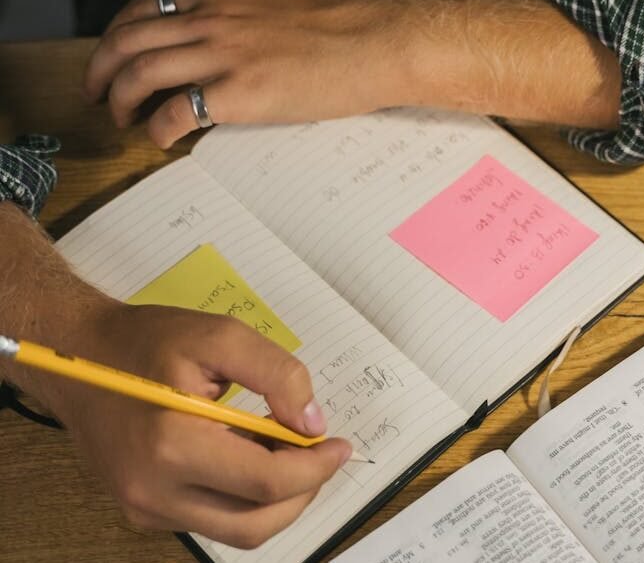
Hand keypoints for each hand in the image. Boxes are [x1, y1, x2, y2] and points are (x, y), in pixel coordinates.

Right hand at [0, 203, 349, 547]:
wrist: (79, 357)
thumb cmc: (148, 341)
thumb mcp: (220, 336)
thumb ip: (277, 375)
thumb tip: (313, 425)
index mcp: (172, 446)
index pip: (265, 482)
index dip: (315, 468)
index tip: (340, 445)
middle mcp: (154, 492)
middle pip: (256, 522)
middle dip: (303, 491)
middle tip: (320, 452)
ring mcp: (145, 508)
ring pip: (237, 530)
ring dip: (278, 499)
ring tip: (287, 450)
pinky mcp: (143, 510)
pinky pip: (212, 520)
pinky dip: (246, 498)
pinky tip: (252, 455)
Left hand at [83, 0, 409, 147]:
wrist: (378, 42)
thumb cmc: (344, 28)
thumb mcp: (279, 7)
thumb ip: (242, 19)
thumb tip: (227, 45)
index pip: (145, 7)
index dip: (117, 35)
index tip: (111, 56)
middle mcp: (213, 20)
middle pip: (128, 40)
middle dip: (99, 69)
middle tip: (95, 94)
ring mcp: (224, 55)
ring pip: (140, 73)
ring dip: (120, 100)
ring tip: (122, 119)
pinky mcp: (241, 94)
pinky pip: (176, 112)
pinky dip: (157, 128)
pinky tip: (161, 139)